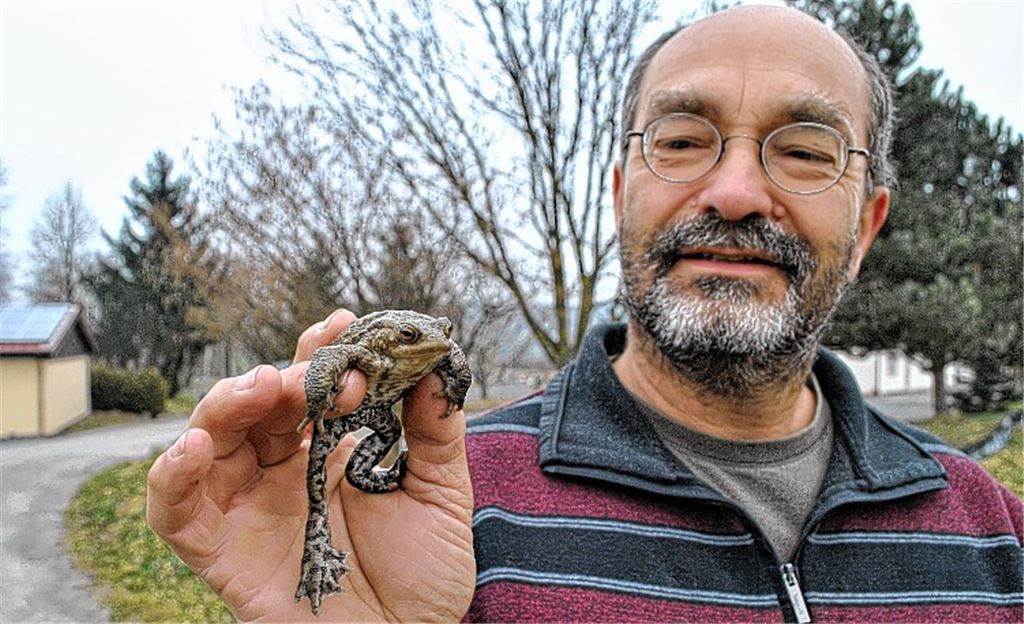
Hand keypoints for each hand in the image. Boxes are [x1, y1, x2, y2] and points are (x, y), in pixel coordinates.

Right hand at [146, 309, 475, 620]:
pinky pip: (177, 514)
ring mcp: (250, 511)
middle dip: (279, 378)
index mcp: (328, 455)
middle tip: (309, 371)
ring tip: (260, 389)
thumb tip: (438, 367)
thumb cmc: (424, 578)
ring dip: (225, 406)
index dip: (323, 356)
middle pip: (257, 408)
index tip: (348, 327)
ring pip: (211, 443)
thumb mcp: (442, 497)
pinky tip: (191, 448)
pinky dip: (172, 478)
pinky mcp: (223, 554)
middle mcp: (282, 475)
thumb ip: (437, 434)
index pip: (312, 391)